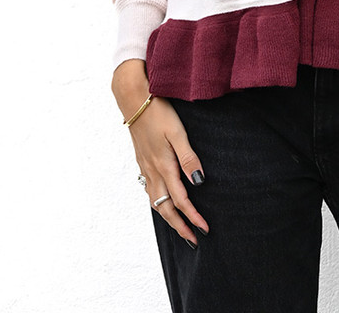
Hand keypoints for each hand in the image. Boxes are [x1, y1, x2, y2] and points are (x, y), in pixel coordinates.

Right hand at [112, 60, 208, 246]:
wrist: (133, 99)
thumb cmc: (158, 112)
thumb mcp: (177, 131)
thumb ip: (188, 156)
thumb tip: (199, 181)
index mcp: (164, 165)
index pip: (180, 199)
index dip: (193, 216)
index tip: (204, 229)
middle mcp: (152, 170)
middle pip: (165, 207)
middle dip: (180, 226)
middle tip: (193, 240)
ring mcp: (145, 166)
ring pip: (155, 201)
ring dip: (168, 217)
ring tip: (179, 227)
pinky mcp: (142, 161)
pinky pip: (149, 190)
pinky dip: (157, 203)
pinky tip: (161, 201)